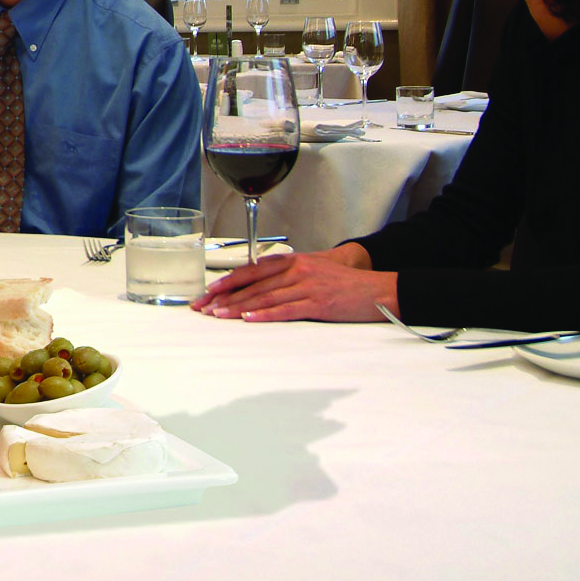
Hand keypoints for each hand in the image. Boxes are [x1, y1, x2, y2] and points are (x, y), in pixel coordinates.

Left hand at [190, 243, 395, 323]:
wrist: (376, 289)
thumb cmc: (343, 283)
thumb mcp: (312, 271)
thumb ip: (286, 276)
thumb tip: (258, 287)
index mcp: (292, 261)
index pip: (251, 271)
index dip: (227, 282)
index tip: (208, 292)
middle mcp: (296, 270)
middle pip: (253, 285)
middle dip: (225, 297)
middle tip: (204, 308)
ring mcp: (306, 286)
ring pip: (264, 297)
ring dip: (238, 308)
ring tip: (218, 315)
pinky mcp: (318, 303)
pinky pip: (286, 309)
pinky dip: (265, 314)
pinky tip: (249, 319)